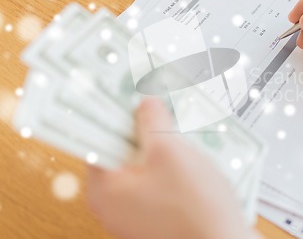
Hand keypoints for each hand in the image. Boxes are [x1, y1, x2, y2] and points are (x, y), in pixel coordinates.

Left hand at [87, 99, 258, 238]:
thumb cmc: (196, 208)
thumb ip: (152, 121)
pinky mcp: (158, 217)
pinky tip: (190, 157)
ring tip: (180, 132)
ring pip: (143, 167)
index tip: (125, 95)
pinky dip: (170, 167)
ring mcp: (136, 214)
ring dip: (160, 147)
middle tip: (160, 110)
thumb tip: (145, 105)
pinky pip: (158, 182)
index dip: (113, 114)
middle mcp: (114, 206)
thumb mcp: (171, 151)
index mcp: (104, 190)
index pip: (97, 140)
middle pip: (122, 152)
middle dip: (143, 130)